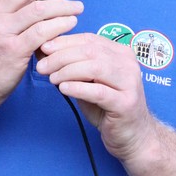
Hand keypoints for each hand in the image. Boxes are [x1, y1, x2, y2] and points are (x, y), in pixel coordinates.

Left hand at [36, 33, 154, 163]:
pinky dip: (78, 88)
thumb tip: (44, 52)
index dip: (64, 42)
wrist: (133, 135)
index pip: (89, 39)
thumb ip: (73, 66)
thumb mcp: (89, 81)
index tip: (43, 47)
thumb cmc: (108, 107)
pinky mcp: (126, 103)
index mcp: (121, 53)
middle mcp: (128, 64)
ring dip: (68, 71)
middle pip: (90, 51)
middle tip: (43, 66)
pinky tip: (64, 88)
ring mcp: (129, 83)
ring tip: (52, 79)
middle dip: (61, 57)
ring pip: (94, 68)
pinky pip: (98, 91)